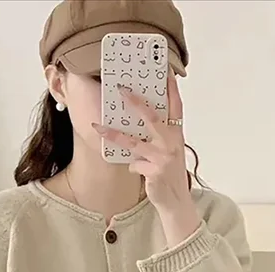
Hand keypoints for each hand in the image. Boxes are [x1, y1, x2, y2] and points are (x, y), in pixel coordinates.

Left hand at [92, 72, 200, 244]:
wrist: (175, 201)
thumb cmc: (169, 174)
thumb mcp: (169, 150)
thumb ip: (158, 135)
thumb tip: (137, 119)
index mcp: (176, 133)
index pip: (175, 104)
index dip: (170, 87)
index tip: (163, 68)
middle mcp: (172, 141)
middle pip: (152, 116)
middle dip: (135, 102)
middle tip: (120, 89)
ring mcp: (164, 156)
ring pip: (134, 142)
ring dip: (114, 135)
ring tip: (98, 128)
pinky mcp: (155, 171)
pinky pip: (134, 163)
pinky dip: (133, 166)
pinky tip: (138, 172)